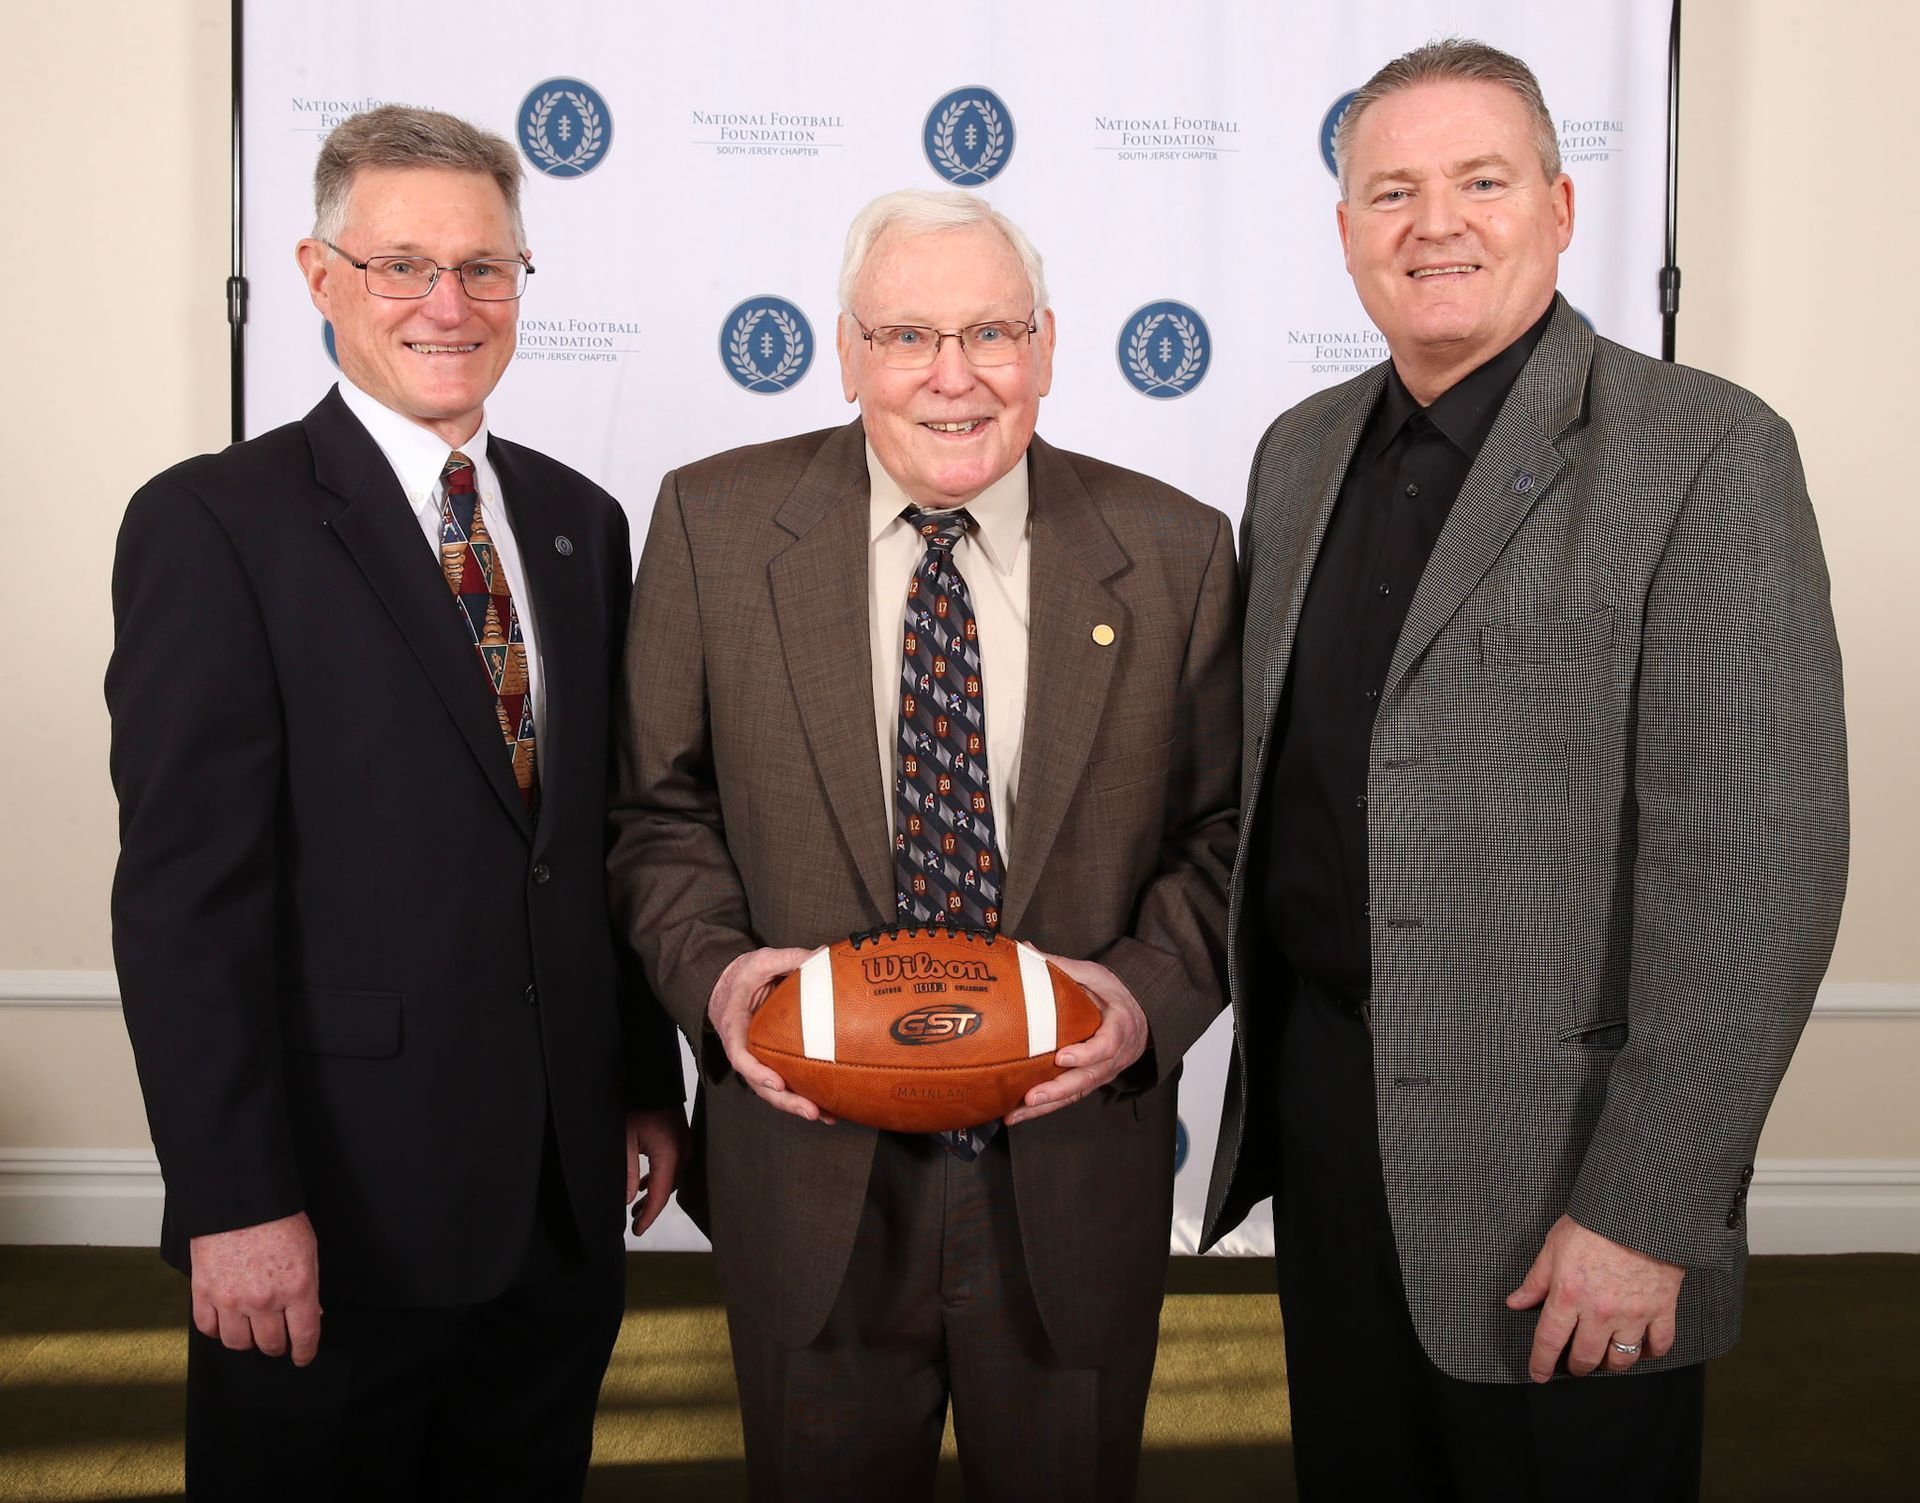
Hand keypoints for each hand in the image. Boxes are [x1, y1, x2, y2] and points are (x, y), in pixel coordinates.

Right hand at [188, 1211, 322, 1365]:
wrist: (239, 1197)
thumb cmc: (277, 1219)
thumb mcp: (308, 1250)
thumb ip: (308, 1286)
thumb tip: (311, 1313)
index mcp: (297, 1288)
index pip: (304, 1336)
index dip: (304, 1352)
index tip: (302, 1357)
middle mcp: (264, 1300)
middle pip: (270, 1344)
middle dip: (277, 1345)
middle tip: (278, 1339)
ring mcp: (231, 1299)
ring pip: (238, 1343)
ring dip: (247, 1341)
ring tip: (251, 1330)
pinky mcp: (203, 1293)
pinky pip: (208, 1328)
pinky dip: (217, 1330)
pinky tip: (225, 1322)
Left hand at [625, 1106, 689, 1237]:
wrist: (650, 1077)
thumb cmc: (637, 1104)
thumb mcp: (625, 1141)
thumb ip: (628, 1173)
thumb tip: (629, 1200)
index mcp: (671, 1153)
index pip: (661, 1195)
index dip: (649, 1216)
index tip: (636, 1230)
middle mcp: (683, 1150)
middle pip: (669, 1188)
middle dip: (651, 1207)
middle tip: (633, 1223)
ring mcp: (684, 1143)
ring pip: (671, 1178)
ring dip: (655, 1193)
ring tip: (637, 1207)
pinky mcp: (680, 1137)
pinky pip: (673, 1165)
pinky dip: (659, 1178)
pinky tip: (646, 1184)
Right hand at [707, 945, 833, 1122]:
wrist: (728, 985)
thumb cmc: (741, 976)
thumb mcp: (762, 960)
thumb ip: (790, 957)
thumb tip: (823, 954)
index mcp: (735, 1026)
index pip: (740, 1055)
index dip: (757, 1072)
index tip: (777, 1083)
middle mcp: (743, 1049)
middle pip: (759, 1084)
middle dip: (785, 1101)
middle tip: (812, 1111)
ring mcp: (756, 1058)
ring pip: (771, 1090)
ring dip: (796, 1105)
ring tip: (825, 1116)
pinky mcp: (769, 1061)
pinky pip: (782, 1083)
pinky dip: (801, 1096)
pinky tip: (827, 1107)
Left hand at [1004, 953, 1149, 1124]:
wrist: (1141, 1016)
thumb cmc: (1116, 994)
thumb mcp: (1095, 974)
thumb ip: (1062, 965)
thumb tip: (1025, 949)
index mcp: (1120, 1027)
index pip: (1106, 1044)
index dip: (1086, 1054)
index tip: (1062, 1057)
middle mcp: (1114, 1057)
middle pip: (1087, 1079)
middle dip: (1058, 1090)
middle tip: (1031, 1097)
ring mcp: (1103, 1073)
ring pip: (1076, 1094)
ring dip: (1046, 1106)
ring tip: (1016, 1113)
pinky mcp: (1090, 1081)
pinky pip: (1069, 1097)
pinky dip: (1046, 1108)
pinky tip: (1018, 1113)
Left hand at [1506, 1214, 1684, 1380]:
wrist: (1639, 1211)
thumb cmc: (1593, 1224)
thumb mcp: (1553, 1247)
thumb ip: (1535, 1280)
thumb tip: (1515, 1302)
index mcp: (1568, 1295)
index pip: (1549, 1341)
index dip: (1540, 1363)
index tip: (1539, 1375)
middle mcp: (1600, 1311)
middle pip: (1585, 1357)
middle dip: (1576, 1366)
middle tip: (1574, 1363)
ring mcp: (1633, 1314)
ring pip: (1622, 1359)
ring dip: (1610, 1364)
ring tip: (1604, 1357)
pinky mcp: (1662, 1310)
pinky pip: (1659, 1346)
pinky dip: (1650, 1353)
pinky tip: (1640, 1348)